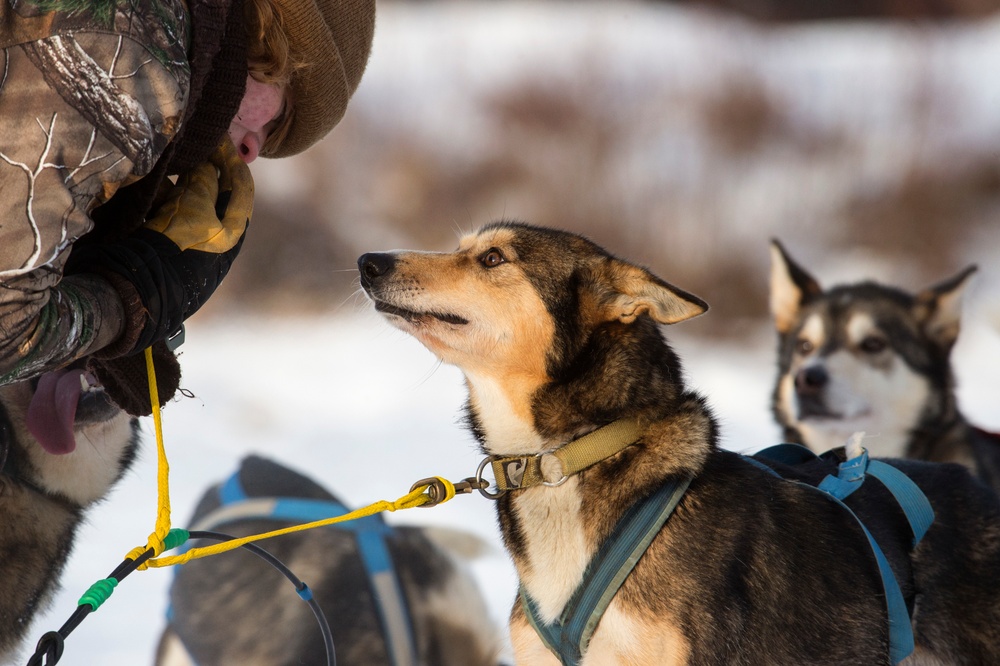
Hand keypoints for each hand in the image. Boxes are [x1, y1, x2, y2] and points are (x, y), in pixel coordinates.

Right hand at [66, 139, 253, 356]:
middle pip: (215, 191)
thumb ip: (204, 182)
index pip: (242, 189)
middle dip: (205, 166)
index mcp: (232, 232)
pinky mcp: (166, 240)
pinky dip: (162, 193)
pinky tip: (149, 177)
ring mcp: (190, 239)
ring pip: (189, 197)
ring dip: (180, 177)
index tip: (222, 138)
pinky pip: (168, 209)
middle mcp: (215, 236)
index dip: (232, 161)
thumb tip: (207, 166)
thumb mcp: (195, 208)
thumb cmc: (176, 245)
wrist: (139, 285)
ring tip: (170, 155)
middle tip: (194, 141)